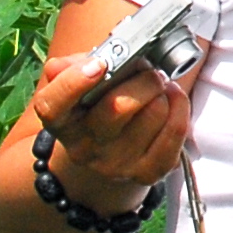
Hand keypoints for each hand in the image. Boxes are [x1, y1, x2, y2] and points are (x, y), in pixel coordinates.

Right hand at [22, 34, 205, 204]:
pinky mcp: (147, 172)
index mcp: (61, 122)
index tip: (99, 63)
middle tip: (148, 69)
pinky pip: (174, 132)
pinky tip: (172, 99)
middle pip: (117, 107)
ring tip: (158, 85)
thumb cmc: (95, 109)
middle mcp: (84, 148)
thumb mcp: (77, 87)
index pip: (52, 106)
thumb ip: (72, 67)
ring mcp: (116, 164)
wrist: (107, 154)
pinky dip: (180, 107)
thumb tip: (86, 60)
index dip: (74, 82)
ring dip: (163, 91)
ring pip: (153, 113)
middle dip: (142, 79)